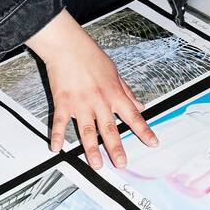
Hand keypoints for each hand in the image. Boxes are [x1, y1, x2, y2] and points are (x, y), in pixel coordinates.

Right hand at [26, 10, 157, 168]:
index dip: (144, 130)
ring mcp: (81, 104)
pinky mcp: (63, 103)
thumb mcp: (115, 72)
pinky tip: (57, 148)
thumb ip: (127, 92)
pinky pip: (60, 123)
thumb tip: (140, 105)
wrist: (67, 45)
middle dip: (117, 148)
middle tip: (122, 163)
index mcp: (114, 94)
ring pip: (88, 131)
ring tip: (96, 164)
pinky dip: (58, 136)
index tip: (152, 143)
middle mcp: (99, 101)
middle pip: (110, 129)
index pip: (133, 116)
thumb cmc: (90, 56)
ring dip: (92, 149)